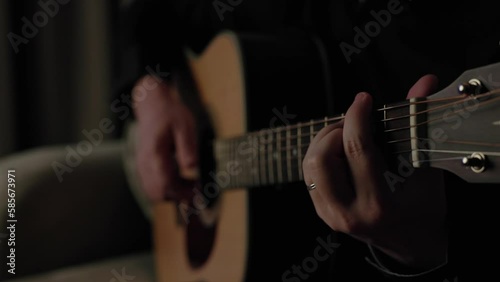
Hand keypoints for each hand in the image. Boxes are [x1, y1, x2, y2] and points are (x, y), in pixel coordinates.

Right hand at [132, 75, 197, 202]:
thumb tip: (192, 168)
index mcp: (155, 153)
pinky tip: (182, 180)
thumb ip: (187, 148)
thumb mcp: (185, 126)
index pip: (166, 183)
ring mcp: (141, 166)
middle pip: (159, 193)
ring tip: (192, 184)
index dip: (184, 193)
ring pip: (154, 193)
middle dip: (179, 196)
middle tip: (198, 190)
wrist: (153, 107)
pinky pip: (152, 187)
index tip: (199, 192)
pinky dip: (167, 189)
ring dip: (173, 194)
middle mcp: (144, 163)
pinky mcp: (143, 168)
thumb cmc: (170, 115)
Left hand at [302, 75, 447, 269]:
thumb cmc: (424, 208)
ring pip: (309, 166)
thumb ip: (419, 123)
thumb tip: (424, 83)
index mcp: (378, 205)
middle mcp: (348, 213)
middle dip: (334, 131)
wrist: (413, 244)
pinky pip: (309, 175)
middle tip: (353, 123)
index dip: (357, 117)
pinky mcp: (322, 212)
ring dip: (323, 142)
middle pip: (321, 158)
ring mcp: (331, 215)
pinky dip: (320, 155)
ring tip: (345, 135)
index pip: (357, 149)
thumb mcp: (427, 169)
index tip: (363, 100)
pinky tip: (338, 150)